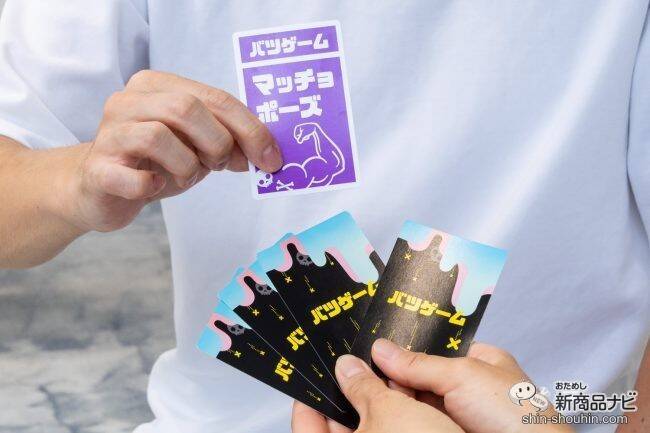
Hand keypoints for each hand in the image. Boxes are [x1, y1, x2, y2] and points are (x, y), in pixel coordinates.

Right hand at [67, 70, 281, 231]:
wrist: (97, 187)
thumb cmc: (153, 163)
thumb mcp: (196, 147)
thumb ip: (228, 143)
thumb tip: (267, 154)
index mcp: (158, 86)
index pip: (215, 98)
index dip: (250, 129)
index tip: (272, 158)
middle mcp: (129, 101)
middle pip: (186, 108)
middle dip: (218, 143)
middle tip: (221, 166)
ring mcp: (110, 133)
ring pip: (159, 136)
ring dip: (188, 165)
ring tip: (186, 176)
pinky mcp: (98, 169)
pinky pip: (133, 178)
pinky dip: (153, 186)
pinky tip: (155, 186)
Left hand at [292, 354, 463, 432]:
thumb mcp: (389, 413)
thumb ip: (363, 387)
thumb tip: (346, 367)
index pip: (305, 423)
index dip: (308, 395)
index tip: (315, 370)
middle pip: (341, 421)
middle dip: (348, 388)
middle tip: (350, 359)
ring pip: (371, 423)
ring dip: (376, 395)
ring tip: (380, 364)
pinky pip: (394, 427)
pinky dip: (396, 408)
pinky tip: (405, 385)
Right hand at [372, 339, 573, 432]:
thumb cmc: (516, 415)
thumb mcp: (462, 377)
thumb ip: (419, 363)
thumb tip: (381, 350)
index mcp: (482, 360)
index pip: (435, 347)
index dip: (407, 349)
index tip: (378, 351)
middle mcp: (471, 386)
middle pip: (423, 376)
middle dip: (401, 377)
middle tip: (374, 376)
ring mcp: (461, 414)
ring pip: (420, 402)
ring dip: (402, 400)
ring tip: (375, 394)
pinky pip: (423, 423)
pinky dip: (409, 420)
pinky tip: (392, 414)